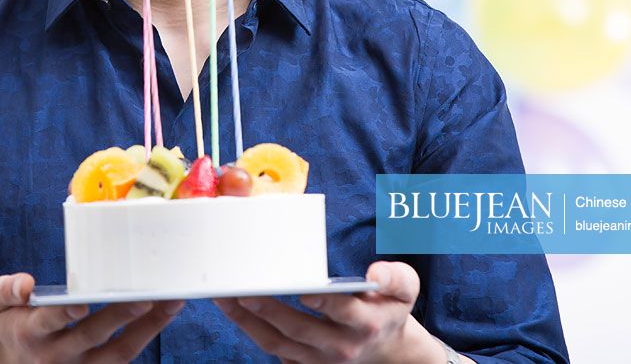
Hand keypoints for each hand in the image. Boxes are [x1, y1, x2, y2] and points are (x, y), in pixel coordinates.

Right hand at [0, 273, 184, 363]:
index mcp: (31, 332)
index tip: (81, 303)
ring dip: (149, 327)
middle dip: (120, 316)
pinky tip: (167, 312)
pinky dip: (149, 335)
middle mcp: (58, 354)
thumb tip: (25, 284)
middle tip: (147, 295)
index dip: (64, 314)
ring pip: (119, 353)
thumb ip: (6, 290)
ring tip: (173, 300)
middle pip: (93, 337)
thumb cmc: (12, 324)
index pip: (48, 323)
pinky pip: (127, 358)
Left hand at [213, 261, 443, 363]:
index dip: (322, 300)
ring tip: (225, 296)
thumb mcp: (405, 288)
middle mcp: (340, 346)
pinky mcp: (303, 363)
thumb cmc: (388, 307)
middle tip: (242, 288)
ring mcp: (318, 359)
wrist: (386, 347)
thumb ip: (395, 277)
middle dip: (268, 308)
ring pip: (277, 343)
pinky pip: (271, 349)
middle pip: (298, 330)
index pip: (340, 311)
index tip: (302, 287)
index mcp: (365, 323)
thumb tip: (374, 274)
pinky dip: (249, 328)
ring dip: (247, 320)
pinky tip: (232, 307)